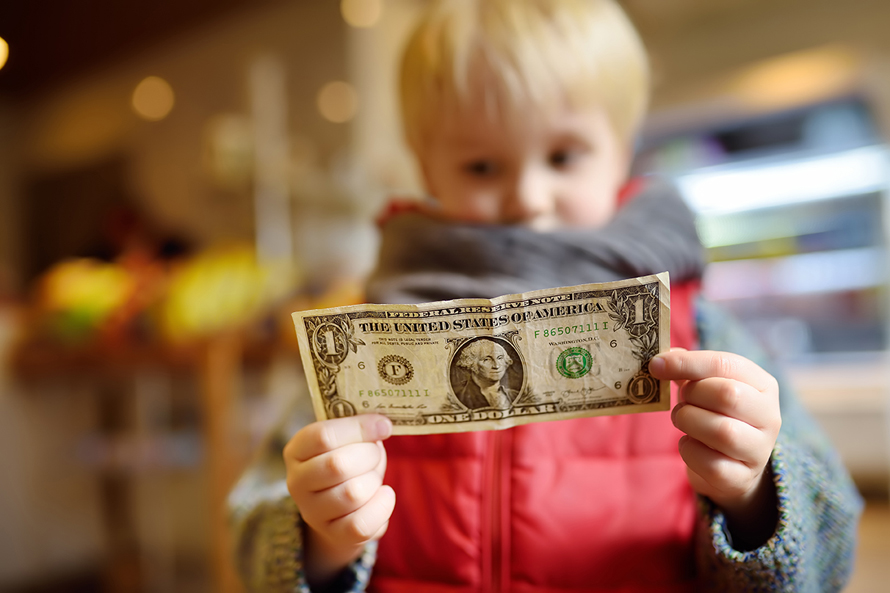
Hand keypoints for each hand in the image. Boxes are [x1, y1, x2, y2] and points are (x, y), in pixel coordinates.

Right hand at [283, 414, 394, 584]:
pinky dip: (381, 507)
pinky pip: (360, 524)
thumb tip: (382, 425)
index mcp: (297, 450)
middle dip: (369, 456)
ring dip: (374, 481)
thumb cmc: (349, 461)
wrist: (342, 506)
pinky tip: (385, 495)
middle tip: (375, 454)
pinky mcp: (332, 534)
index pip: (322, 436)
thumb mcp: (349, 439)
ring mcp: (312, 512)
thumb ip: (361, 428)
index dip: (358, 428)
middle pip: (337, 465)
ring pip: (352, 494)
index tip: (383, 426)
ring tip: (373, 477)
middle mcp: (296, 482)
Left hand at [650, 349, 780, 548]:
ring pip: (722, 431)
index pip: (727, 364)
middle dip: (692, 395)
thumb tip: (662, 359)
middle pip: (728, 395)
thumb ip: (687, 369)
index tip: (656, 365)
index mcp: (763, 385)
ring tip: (682, 419)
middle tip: (681, 400)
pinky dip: (689, 450)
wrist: (730, 465)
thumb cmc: (715, 414)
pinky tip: (689, 443)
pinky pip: (710, 463)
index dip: (687, 363)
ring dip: (688, 421)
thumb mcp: (707, 386)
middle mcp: (770, 417)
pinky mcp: (742, 478)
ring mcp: (759, 451)